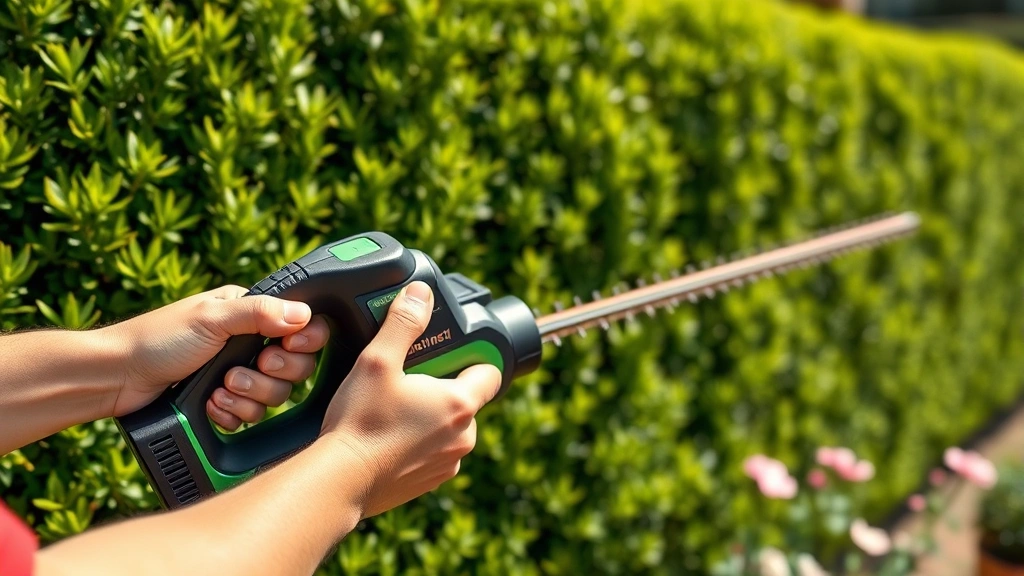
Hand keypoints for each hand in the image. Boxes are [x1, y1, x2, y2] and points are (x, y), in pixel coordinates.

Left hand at [106, 285, 329, 428]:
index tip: (284, 348)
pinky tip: (211, 406)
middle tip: (240, 373)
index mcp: (250, 314)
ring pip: (275, 395)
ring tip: (220, 390)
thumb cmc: (156, 339)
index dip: (302, 342)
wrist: (117, 379)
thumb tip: (303, 314)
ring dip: (249, 397)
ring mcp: (238, 373)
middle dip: (270, 376)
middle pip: (294, 367)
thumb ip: (259, 313)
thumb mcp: (210, 318)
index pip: (301, 327)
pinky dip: (232, 414)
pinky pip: (251, 415)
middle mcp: (248, 343)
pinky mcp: (226, 400)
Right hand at [318, 280, 501, 517]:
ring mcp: (448, 463)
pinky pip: (433, 452)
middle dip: (441, 386)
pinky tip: (387, 436)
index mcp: (460, 404)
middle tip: (405, 380)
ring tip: (391, 409)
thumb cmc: (360, 423)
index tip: (444, 354)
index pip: (490, 371)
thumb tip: (420, 293)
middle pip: (465, 398)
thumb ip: (403, 322)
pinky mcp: (430, 482)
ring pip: (449, 427)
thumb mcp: (378, 361)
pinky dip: (417, 442)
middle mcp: (464, 437)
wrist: (339, 481)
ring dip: (429, 416)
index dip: (470, 357)